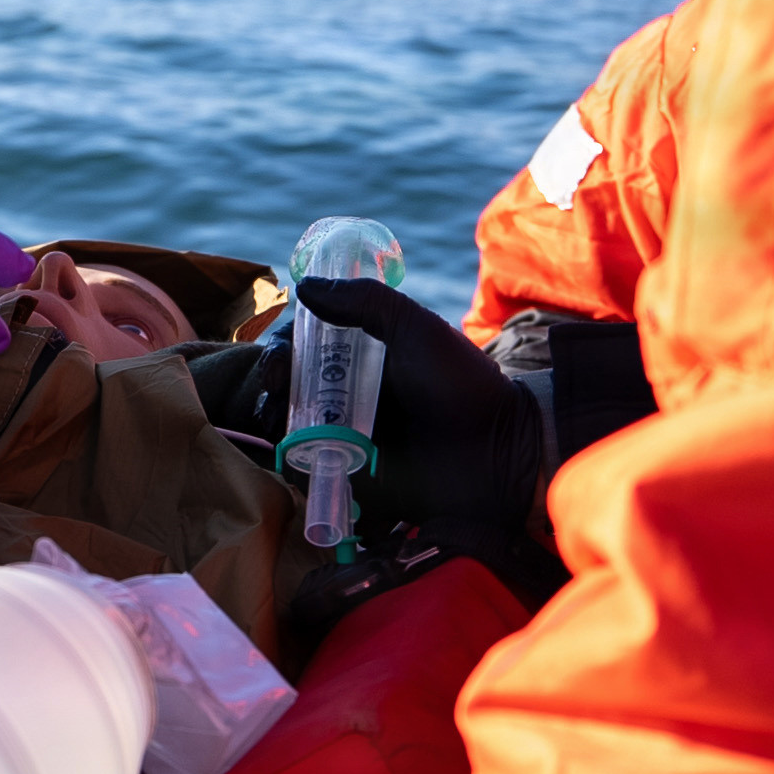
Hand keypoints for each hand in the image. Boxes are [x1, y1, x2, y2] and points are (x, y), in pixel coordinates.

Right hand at [286, 275, 560, 600]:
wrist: (503, 452)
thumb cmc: (464, 385)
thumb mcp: (418, 331)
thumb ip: (366, 303)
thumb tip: (305, 287)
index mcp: (362, 361)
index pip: (305, 349)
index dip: (282, 351)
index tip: (279, 360)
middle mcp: (351, 400)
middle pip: (290, 392)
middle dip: (270, 392)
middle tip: (275, 396)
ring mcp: (352, 444)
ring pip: (294, 435)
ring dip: (278, 432)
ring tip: (282, 430)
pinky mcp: (358, 486)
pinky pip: (315, 479)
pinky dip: (300, 473)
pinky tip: (301, 464)